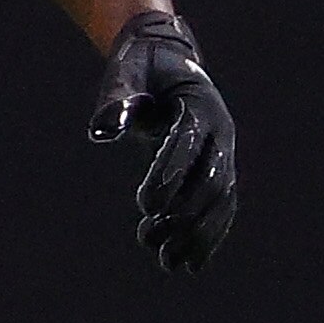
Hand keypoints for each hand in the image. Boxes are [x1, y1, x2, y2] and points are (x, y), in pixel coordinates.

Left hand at [87, 10, 236, 272]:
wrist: (167, 59)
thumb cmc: (141, 64)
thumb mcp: (126, 70)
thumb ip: (116, 97)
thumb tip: (101, 132)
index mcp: (200, 105)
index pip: (189, 145)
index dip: (170, 175)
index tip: (145, 206)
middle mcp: (220, 133)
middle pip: (212, 181)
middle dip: (184, 213)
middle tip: (149, 239)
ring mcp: (222, 154)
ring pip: (219, 203)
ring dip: (195, 234)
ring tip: (166, 263)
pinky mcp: (214, 170)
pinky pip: (217, 208)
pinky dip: (203, 236)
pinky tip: (182, 262)